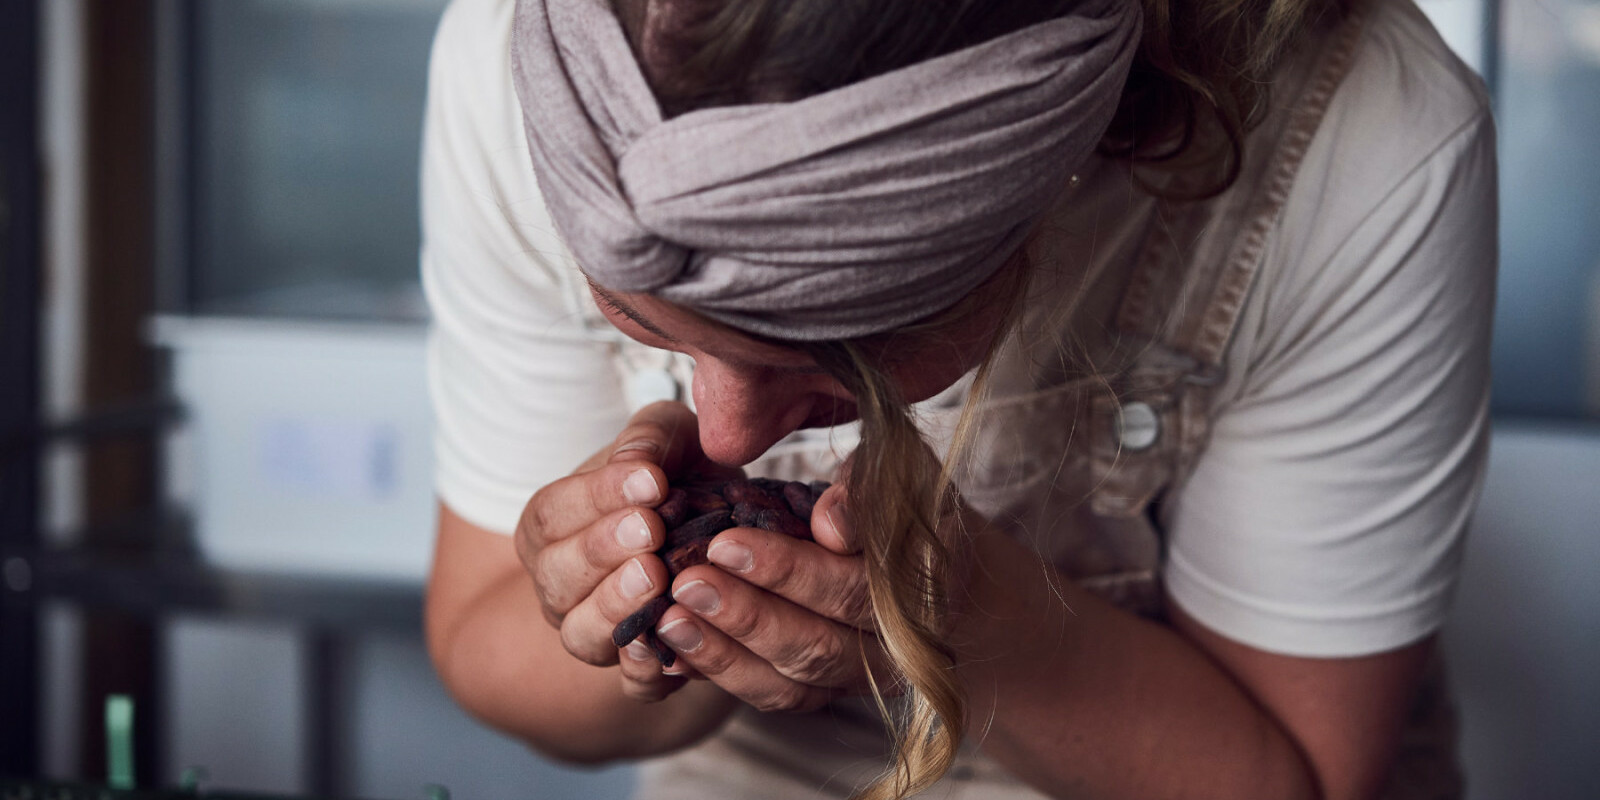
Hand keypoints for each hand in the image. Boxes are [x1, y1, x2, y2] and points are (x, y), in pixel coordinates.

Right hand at [514, 401, 734, 702]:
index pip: (554, 512)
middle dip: (602, 551)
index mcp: (551, 525)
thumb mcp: (669, 439)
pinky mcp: (636, 669)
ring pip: (582, 634)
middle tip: (649, 529)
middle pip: (558, 576)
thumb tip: (638, 463)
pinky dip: (647, 673)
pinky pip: (632, 685)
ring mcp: (592, 631)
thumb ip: (650, 438)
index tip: (652, 479)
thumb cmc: (677, 475)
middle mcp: (559, 585)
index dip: (598, 495)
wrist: (702, 533)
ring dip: (615, 608)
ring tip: (655, 577)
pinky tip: (671, 651)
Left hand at [649, 482, 903, 712]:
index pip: (851, 587)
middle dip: (744, 615)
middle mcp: (895, 650)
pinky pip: (771, 695)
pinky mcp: (824, 692)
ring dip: (724, 652)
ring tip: (670, 618)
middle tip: (686, 581)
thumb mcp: (903, 478)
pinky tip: (675, 646)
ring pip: (789, 682)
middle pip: (816, 645)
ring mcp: (859, 680)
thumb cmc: (910, 512)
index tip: (725, 543)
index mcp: (921, 589)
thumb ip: (865, 491)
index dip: (787, 570)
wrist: (944, 581)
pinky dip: (721, 673)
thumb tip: (831, 524)